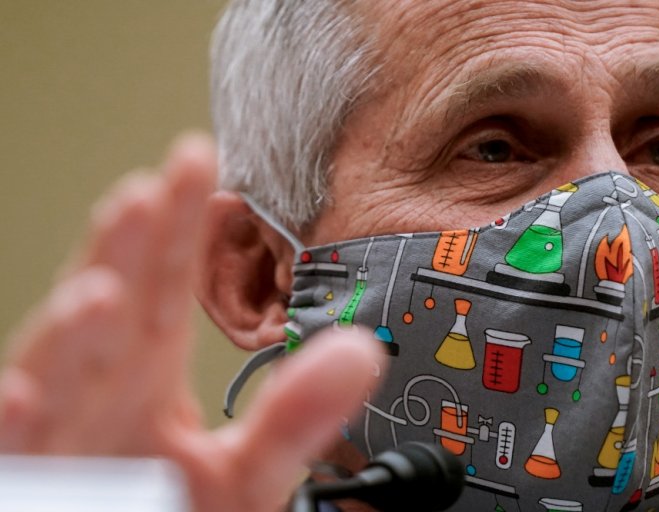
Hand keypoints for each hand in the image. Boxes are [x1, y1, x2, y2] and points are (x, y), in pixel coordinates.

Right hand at [0, 134, 383, 511]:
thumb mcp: (246, 472)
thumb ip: (295, 414)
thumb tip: (360, 352)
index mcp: (148, 374)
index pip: (163, 285)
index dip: (179, 226)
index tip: (197, 160)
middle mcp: (101, 391)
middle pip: (111, 308)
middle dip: (127, 252)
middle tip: (150, 194)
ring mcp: (63, 434)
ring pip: (58, 373)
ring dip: (72, 331)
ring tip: (99, 292)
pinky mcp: (34, 479)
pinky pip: (14, 451)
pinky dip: (13, 424)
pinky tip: (19, 393)